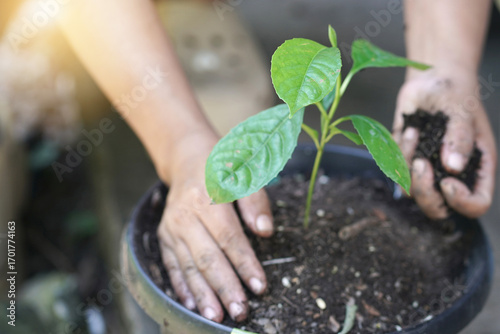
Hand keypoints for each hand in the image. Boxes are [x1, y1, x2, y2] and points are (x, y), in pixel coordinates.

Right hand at [156, 132, 272, 322]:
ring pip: (188, 266)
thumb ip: (255, 201)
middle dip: (224, 286)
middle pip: (206, 257)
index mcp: (205, 198)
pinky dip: (182, 286)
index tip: (259, 285)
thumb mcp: (244, 172)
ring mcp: (170, 228)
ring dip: (203, 293)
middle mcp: (183, 216)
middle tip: (240, 310)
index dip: (245, 263)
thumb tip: (265, 230)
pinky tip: (192, 304)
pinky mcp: (164, 238)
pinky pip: (172, 265)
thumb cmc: (222, 166)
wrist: (187, 159)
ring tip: (216, 315)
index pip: (228, 237)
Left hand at [393, 69, 496, 218]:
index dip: (461, 202)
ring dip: (407, 163)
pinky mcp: (405, 160)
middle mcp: (451, 176)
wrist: (431, 81)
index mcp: (475, 169)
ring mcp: (427, 170)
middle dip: (424, 192)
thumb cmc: (455, 94)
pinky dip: (398, 152)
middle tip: (421, 164)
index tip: (447, 182)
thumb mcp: (461, 111)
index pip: (476, 205)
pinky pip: (395, 169)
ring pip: (410, 191)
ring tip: (416, 133)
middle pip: (436, 209)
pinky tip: (410, 130)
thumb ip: (460, 137)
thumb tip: (453, 165)